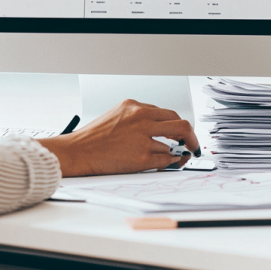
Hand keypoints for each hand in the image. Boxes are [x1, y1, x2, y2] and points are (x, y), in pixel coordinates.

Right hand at [37, 99, 199, 176]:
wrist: (78, 151)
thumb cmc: (94, 137)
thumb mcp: (117, 116)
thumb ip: (140, 119)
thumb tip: (162, 128)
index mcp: (134, 106)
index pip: (168, 113)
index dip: (179, 125)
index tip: (183, 132)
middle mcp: (141, 118)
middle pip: (181, 124)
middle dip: (191, 137)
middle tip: (192, 145)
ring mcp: (143, 138)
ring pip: (174, 143)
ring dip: (175, 151)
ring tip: (172, 156)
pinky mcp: (142, 157)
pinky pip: (166, 160)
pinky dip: (169, 162)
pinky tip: (164, 163)